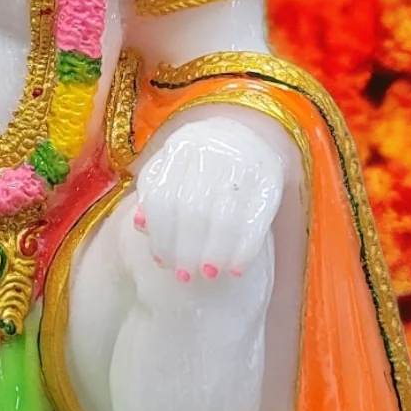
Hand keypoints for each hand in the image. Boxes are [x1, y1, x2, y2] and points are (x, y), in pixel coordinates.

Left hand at [127, 109, 286, 293]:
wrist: (251, 134)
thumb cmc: (202, 160)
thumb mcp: (174, 165)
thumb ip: (155, 192)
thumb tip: (140, 225)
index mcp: (181, 146)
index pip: (164, 195)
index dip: (161, 233)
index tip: (161, 262)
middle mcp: (212, 151)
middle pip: (193, 207)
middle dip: (186, 247)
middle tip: (184, 275)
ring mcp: (245, 164)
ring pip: (225, 215)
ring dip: (214, 251)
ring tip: (207, 274)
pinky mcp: (271, 179)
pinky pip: (256, 220)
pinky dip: (245, 249)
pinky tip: (236, 269)